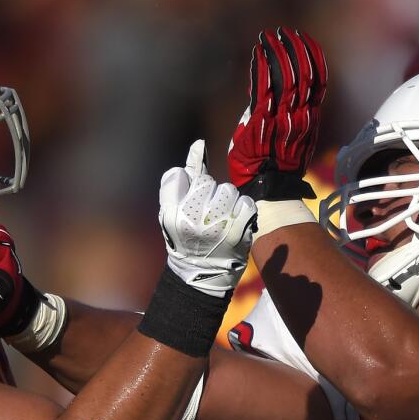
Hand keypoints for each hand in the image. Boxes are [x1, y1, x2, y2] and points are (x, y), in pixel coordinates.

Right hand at [158, 140, 256, 298]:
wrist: (203, 274)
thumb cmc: (187, 236)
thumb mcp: (174, 210)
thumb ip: (184, 177)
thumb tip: (199, 144)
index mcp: (171, 213)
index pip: (180, 174)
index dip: (188, 186)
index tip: (191, 203)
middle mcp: (192, 219)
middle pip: (207, 182)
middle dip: (209, 193)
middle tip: (207, 212)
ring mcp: (217, 226)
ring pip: (228, 190)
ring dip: (228, 201)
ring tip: (222, 216)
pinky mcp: (239, 232)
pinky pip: (247, 204)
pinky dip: (243, 210)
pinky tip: (236, 220)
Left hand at [228, 27, 327, 200]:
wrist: (268, 187)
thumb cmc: (277, 167)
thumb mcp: (292, 140)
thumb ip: (290, 118)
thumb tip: (279, 100)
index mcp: (311, 118)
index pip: (318, 80)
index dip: (314, 58)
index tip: (307, 41)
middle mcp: (301, 114)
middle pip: (304, 73)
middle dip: (295, 48)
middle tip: (285, 32)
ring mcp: (283, 116)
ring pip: (286, 76)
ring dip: (277, 52)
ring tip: (270, 36)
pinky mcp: (263, 119)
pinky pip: (264, 87)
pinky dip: (262, 68)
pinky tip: (258, 54)